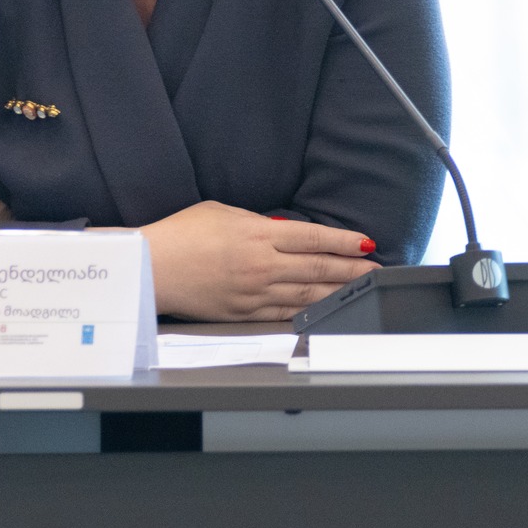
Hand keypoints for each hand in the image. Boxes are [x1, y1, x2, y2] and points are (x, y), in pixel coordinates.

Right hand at [140, 201, 378, 320]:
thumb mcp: (223, 213)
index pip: (314, 238)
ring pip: (307, 295)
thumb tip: (283, 232)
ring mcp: (254, 293)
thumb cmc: (181, 234)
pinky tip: (325, 309)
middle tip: (376, 270)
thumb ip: (258, 223)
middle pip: (319, 268)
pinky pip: (284, 313)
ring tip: (359, 290)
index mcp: (258, 234)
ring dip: (338, 292)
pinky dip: (309, 311)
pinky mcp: (243, 313)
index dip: (345, 241)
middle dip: (352, 268)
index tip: (366, 243)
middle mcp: (262, 265)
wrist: (151, 267)